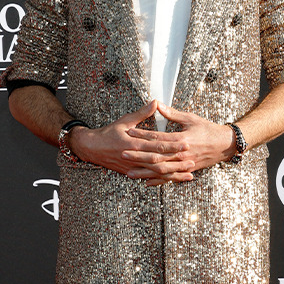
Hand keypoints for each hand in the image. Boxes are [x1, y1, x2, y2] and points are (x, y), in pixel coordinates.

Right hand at [69, 100, 195, 183]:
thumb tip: (156, 102)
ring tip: (188, 174)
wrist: (91, 148)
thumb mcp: (125, 120)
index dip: (172, 145)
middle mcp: (135, 157)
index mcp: (134, 143)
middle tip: (192, 161)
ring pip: (156, 172)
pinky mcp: (131, 173)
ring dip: (173, 174)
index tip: (186, 144)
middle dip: (177, 162)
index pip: (157, 144)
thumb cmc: (108, 133)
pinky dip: (162, 180)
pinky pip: (149, 178)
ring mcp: (133, 167)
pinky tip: (173, 180)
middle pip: (159, 161)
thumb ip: (142, 113)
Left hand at [123, 101, 235, 183]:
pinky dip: (158, 181)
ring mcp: (184, 164)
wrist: (225, 144)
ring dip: (145, 172)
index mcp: (182, 139)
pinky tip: (146, 182)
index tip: (129, 132)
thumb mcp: (190, 118)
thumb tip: (157, 104)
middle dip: (138, 156)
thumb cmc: (208, 129)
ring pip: (161, 170)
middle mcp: (182, 154)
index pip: (158, 137)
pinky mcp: (187, 171)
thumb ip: (172, 114)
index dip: (142, 135)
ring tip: (129, 173)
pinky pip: (170, 178)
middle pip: (156, 156)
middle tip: (123, 154)